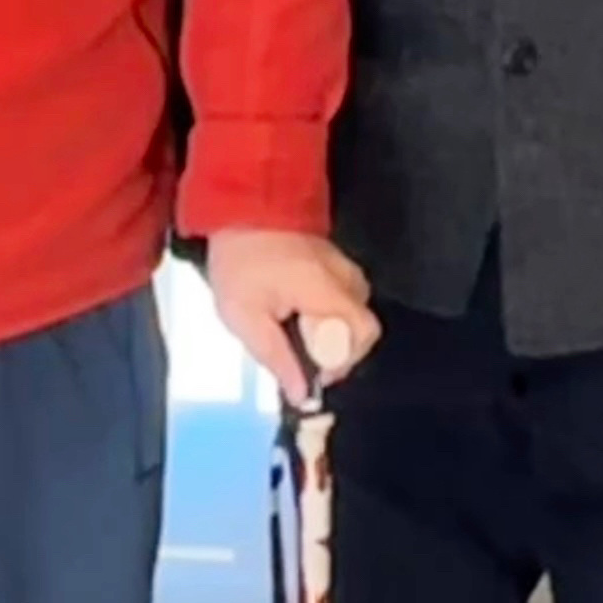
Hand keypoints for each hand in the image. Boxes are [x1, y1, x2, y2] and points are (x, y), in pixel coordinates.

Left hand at [205, 229, 380, 404]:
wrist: (240, 207)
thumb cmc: (240, 263)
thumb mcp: (245, 316)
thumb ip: (276, 357)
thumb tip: (301, 395)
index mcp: (327, 291)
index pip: (362, 336)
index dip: (341, 362)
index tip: (310, 370)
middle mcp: (346, 279)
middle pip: (361, 330)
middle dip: (334, 351)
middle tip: (299, 354)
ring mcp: (344, 267)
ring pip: (353, 315)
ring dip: (330, 333)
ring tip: (294, 334)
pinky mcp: (336, 263)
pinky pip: (344, 300)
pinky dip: (327, 315)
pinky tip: (297, 315)